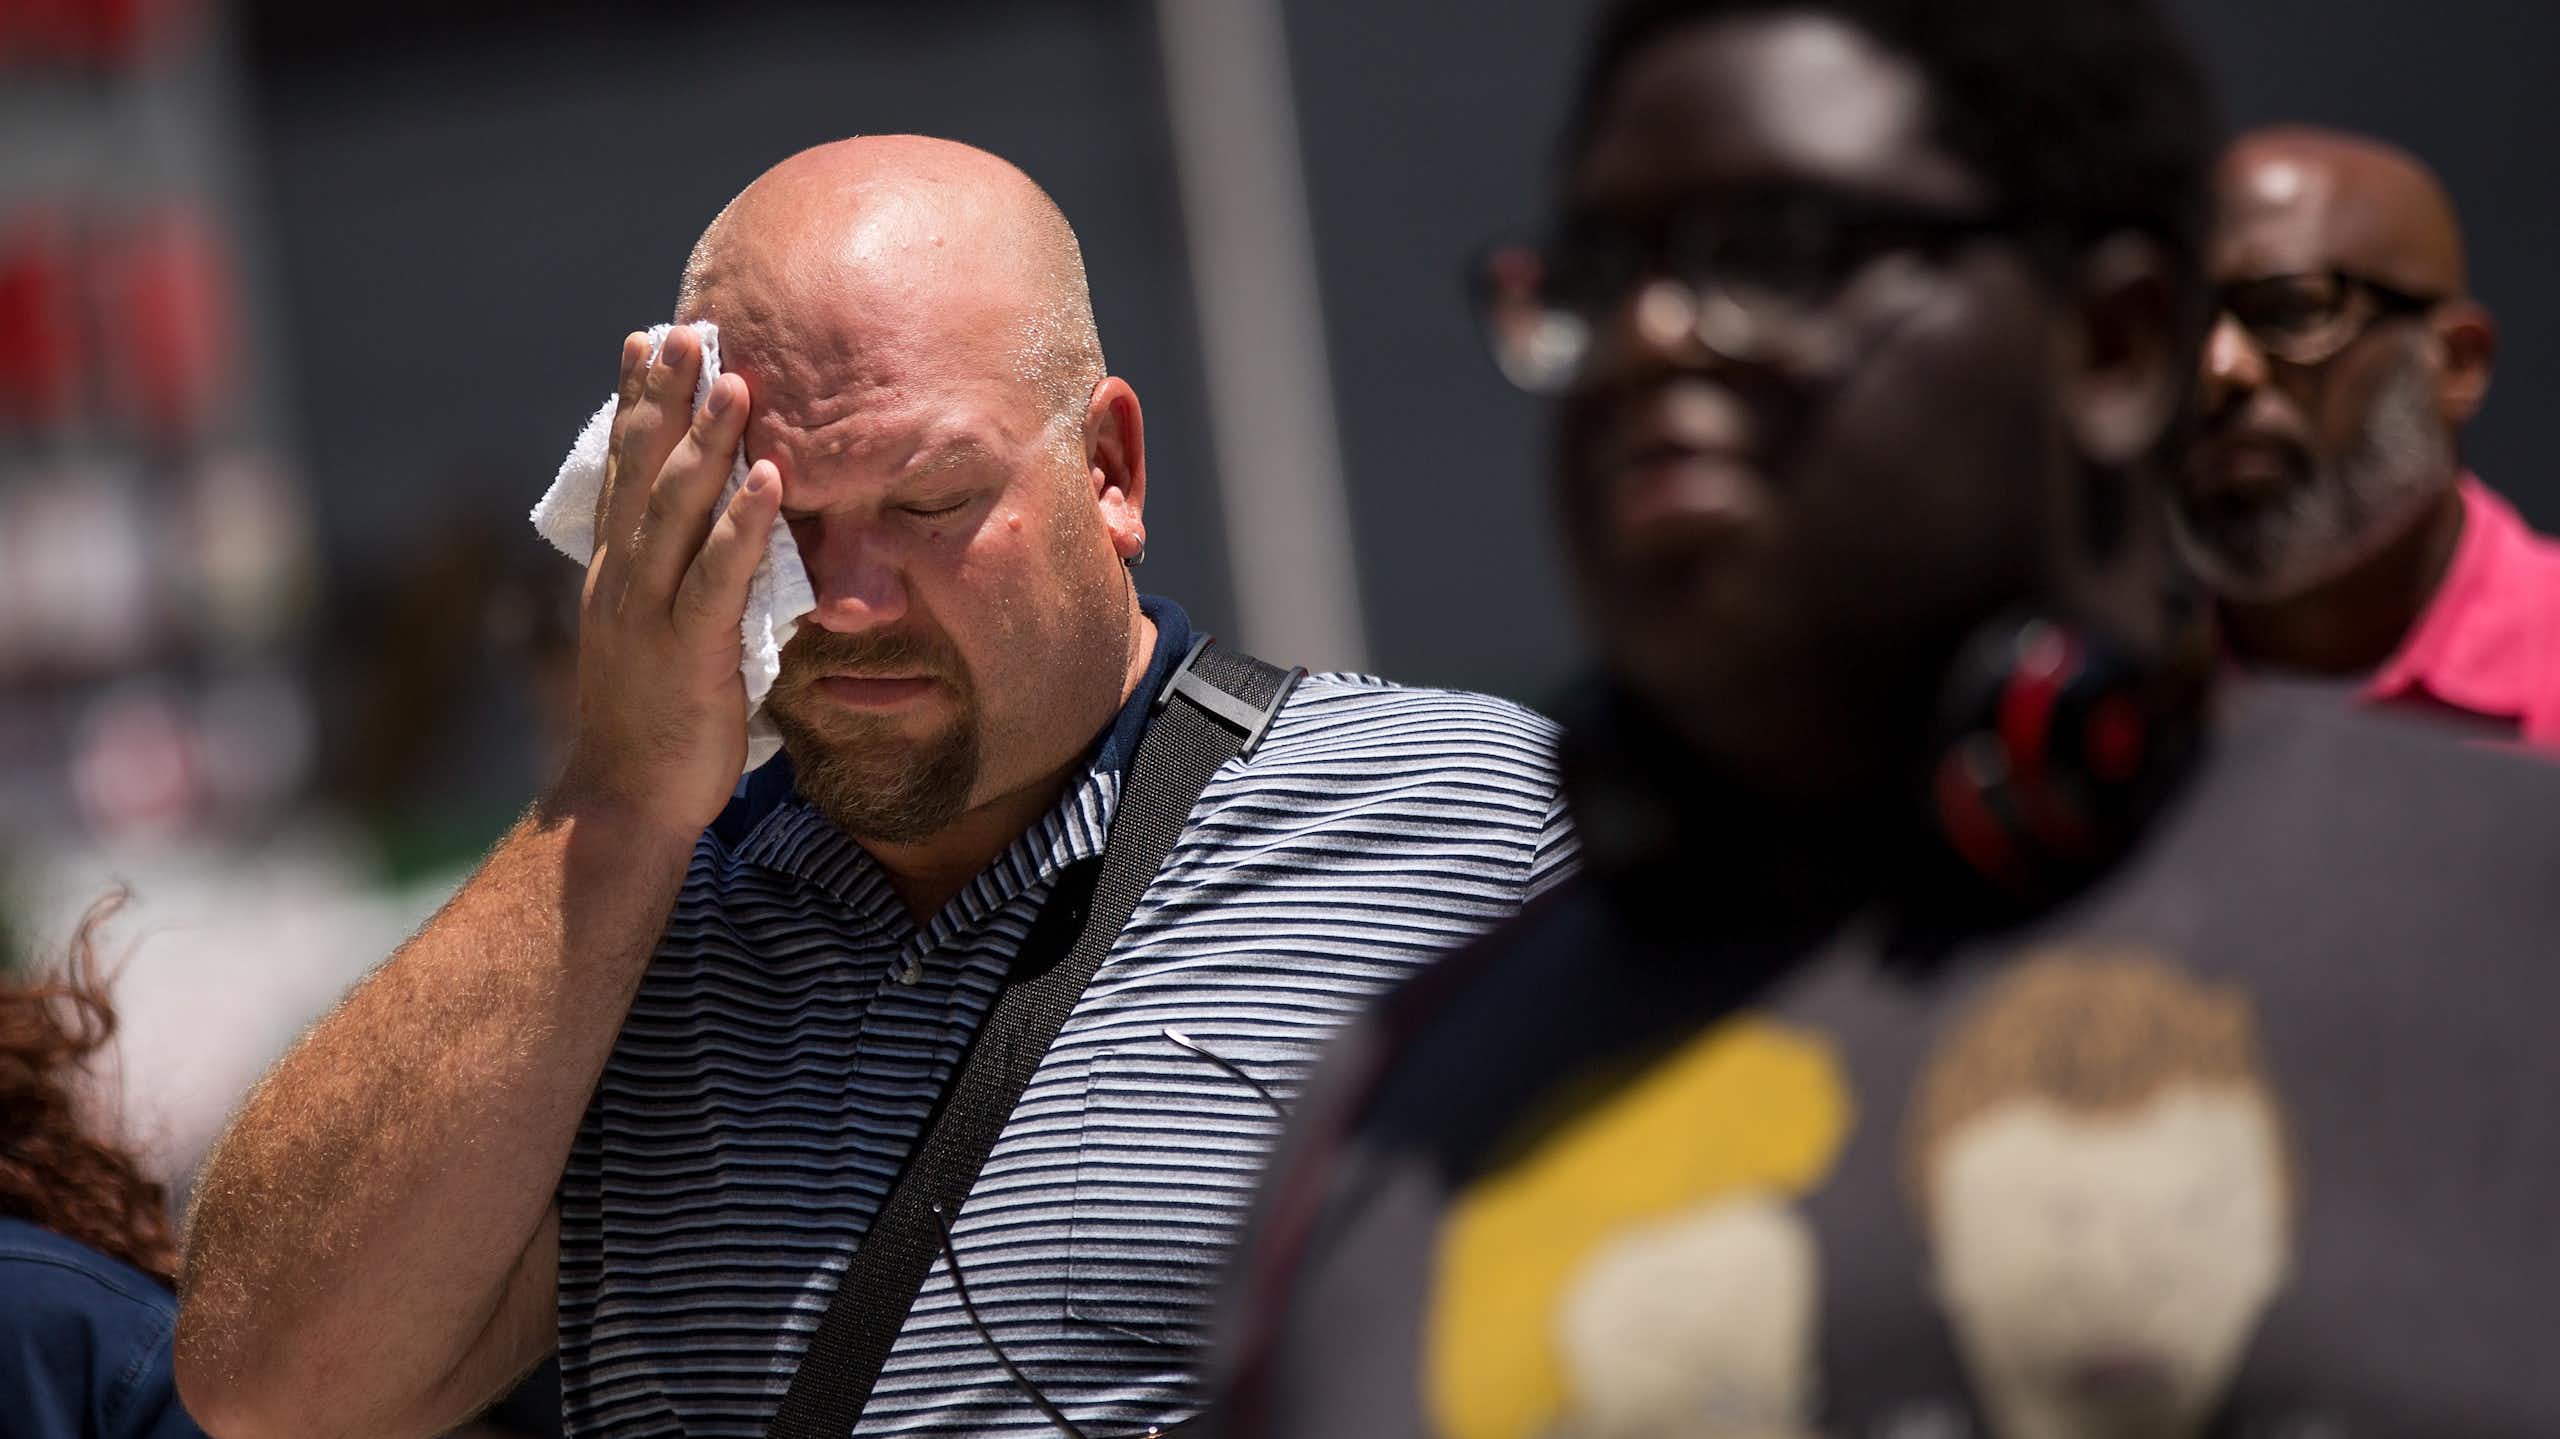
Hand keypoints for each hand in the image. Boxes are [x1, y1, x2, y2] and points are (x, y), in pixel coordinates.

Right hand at [548, 325, 780, 841]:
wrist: (622, 801)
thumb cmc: (654, 721)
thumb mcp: (659, 634)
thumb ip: (681, 581)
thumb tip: (719, 534)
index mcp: (615, 571)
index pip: (621, 468)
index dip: (635, 401)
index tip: (650, 338)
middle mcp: (621, 578)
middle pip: (641, 469)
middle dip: (667, 396)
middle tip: (691, 329)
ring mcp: (647, 613)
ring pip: (675, 511)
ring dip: (708, 444)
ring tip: (740, 384)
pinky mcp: (685, 652)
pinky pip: (717, 576)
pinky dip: (744, 524)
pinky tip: (770, 480)